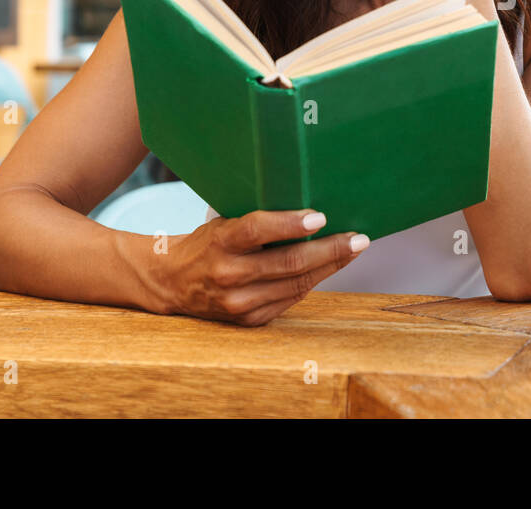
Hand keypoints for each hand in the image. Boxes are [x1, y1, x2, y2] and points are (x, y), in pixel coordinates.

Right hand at [154, 209, 366, 326]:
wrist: (172, 282)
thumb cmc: (207, 243)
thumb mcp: (224, 222)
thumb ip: (257, 220)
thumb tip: (308, 209)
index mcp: (220, 243)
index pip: (257, 231)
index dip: (290, 224)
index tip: (320, 216)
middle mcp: (228, 275)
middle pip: (288, 262)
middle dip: (330, 249)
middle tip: (358, 238)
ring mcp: (239, 302)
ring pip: (295, 284)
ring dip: (330, 266)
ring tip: (353, 250)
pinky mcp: (248, 319)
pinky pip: (290, 298)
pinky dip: (313, 281)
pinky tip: (330, 267)